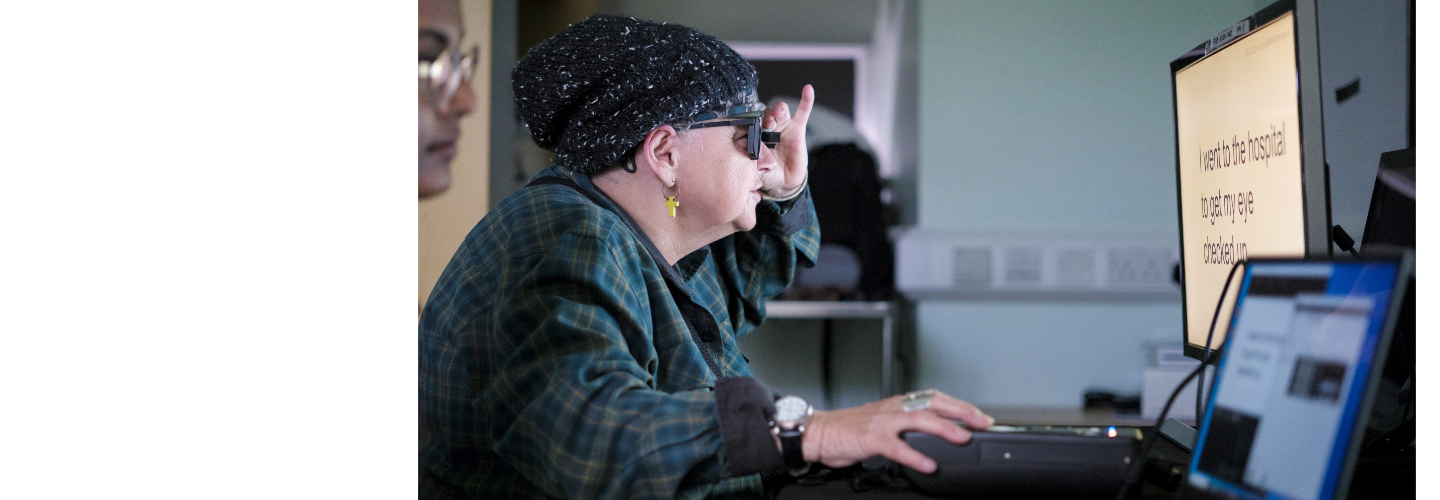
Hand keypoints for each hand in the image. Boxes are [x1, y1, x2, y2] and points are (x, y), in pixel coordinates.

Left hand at [758, 84, 814, 198]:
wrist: (783, 182)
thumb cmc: (767, 173)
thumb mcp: (756, 167)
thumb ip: (753, 158)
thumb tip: (750, 150)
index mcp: (754, 133)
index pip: (751, 121)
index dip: (750, 119)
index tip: (749, 123)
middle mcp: (768, 127)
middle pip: (765, 113)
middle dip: (764, 115)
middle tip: (765, 124)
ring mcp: (783, 126)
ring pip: (780, 110)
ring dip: (778, 109)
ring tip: (777, 115)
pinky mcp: (797, 129)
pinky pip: (803, 112)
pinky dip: (806, 100)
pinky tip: (808, 89)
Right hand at [801, 391, 992, 473]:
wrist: (820, 432)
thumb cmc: (852, 429)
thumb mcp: (886, 422)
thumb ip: (909, 425)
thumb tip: (938, 434)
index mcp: (900, 403)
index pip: (936, 398)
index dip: (961, 406)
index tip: (982, 418)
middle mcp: (895, 408)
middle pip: (934, 404)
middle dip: (961, 412)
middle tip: (982, 423)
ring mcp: (883, 421)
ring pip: (919, 420)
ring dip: (944, 428)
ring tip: (963, 439)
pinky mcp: (871, 438)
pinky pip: (897, 447)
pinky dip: (915, 455)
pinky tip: (929, 464)